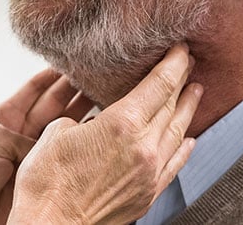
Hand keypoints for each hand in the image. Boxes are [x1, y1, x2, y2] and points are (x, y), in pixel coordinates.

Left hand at [0, 69, 93, 224]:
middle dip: (77, 90)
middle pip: (54, 106)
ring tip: (106, 98)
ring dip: (83, 113)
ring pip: (64, 129)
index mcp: (1, 118)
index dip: (54, 74)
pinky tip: (97, 131)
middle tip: (101, 77)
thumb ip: (28, 135)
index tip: (76, 61)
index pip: (34, 90)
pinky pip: (65, 156)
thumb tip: (55, 143)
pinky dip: (82, 143)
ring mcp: (31, 157)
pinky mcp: (41, 179)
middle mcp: (19, 135)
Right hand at [8, 44, 202, 223]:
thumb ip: (84, 120)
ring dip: (188, 110)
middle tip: (191, 63)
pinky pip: (174, 164)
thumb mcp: (57, 134)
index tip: (182, 49)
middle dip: (182, 81)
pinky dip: (184, 148)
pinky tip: (190, 140)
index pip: (158, 85)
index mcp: (122, 124)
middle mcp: (143, 147)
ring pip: (177, 133)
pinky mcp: (148, 194)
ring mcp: (149, 173)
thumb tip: (92, 121)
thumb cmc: (46, 182)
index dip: (174, 63)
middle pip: (171, 106)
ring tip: (196, 92)